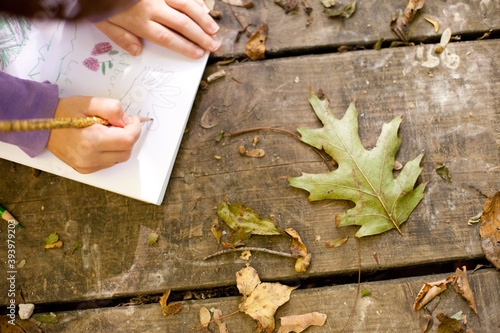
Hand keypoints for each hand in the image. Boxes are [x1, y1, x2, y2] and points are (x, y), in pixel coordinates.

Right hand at [46, 96, 141, 173]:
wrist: (42, 126)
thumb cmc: (63, 112)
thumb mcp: (89, 102)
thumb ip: (112, 108)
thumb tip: (127, 120)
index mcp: (91, 141)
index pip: (128, 140)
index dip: (135, 129)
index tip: (133, 120)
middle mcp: (89, 158)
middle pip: (126, 151)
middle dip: (128, 136)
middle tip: (117, 123)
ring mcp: (87, 166)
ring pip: (119, 158)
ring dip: (120, 145)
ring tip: (105, 131)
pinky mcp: (85, 170)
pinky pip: (109, 162)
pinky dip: (111, 152)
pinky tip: (100, 141)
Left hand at [94, 0, 220, 58]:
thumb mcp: (102, 21)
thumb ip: (120, 37)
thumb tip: (137, 51)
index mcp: (139, 21)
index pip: (167, 38)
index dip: (185, 47)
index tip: (198, 54)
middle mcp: (152, 7)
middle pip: (182, 24)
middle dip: (200, 37)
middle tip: (214, 46)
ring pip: (186, 7)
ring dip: (202, 19)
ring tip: (214, 30)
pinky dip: (195, 2)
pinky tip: (204, 9)